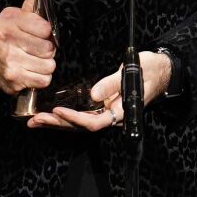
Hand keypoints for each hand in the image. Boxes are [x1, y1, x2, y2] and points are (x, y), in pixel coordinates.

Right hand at [0, 0, 58, 95]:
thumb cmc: (17, 34)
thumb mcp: (25, 11)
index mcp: (9, 19)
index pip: (44, 28)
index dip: (47, 32)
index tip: (41, 32)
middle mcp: (5, 38)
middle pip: (48, 48)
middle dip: (48, 50)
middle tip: (38, 48)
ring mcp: (7, 59)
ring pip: (48, 65)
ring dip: (46, 65)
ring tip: (35, 60)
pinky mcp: (12, 78)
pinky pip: (43, 80)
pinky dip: (41, 78)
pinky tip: (31, 72)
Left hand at [30, 51, 173, 131]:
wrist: (161, 71)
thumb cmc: (150, 70)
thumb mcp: (134, 71)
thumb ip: (113, 83)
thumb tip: (94, 93)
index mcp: (122, 111)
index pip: (95, 122)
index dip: (75, 118)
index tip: (58, 110)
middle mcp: (112, 116)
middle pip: (82, 126)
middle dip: (58, 123)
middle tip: (36, 119)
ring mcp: (106, 113)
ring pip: (79, 123)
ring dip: (57, 122)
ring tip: (35, 121)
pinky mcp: (102, 107)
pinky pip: (81, 116)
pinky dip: (64, 116)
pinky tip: (48, 115)